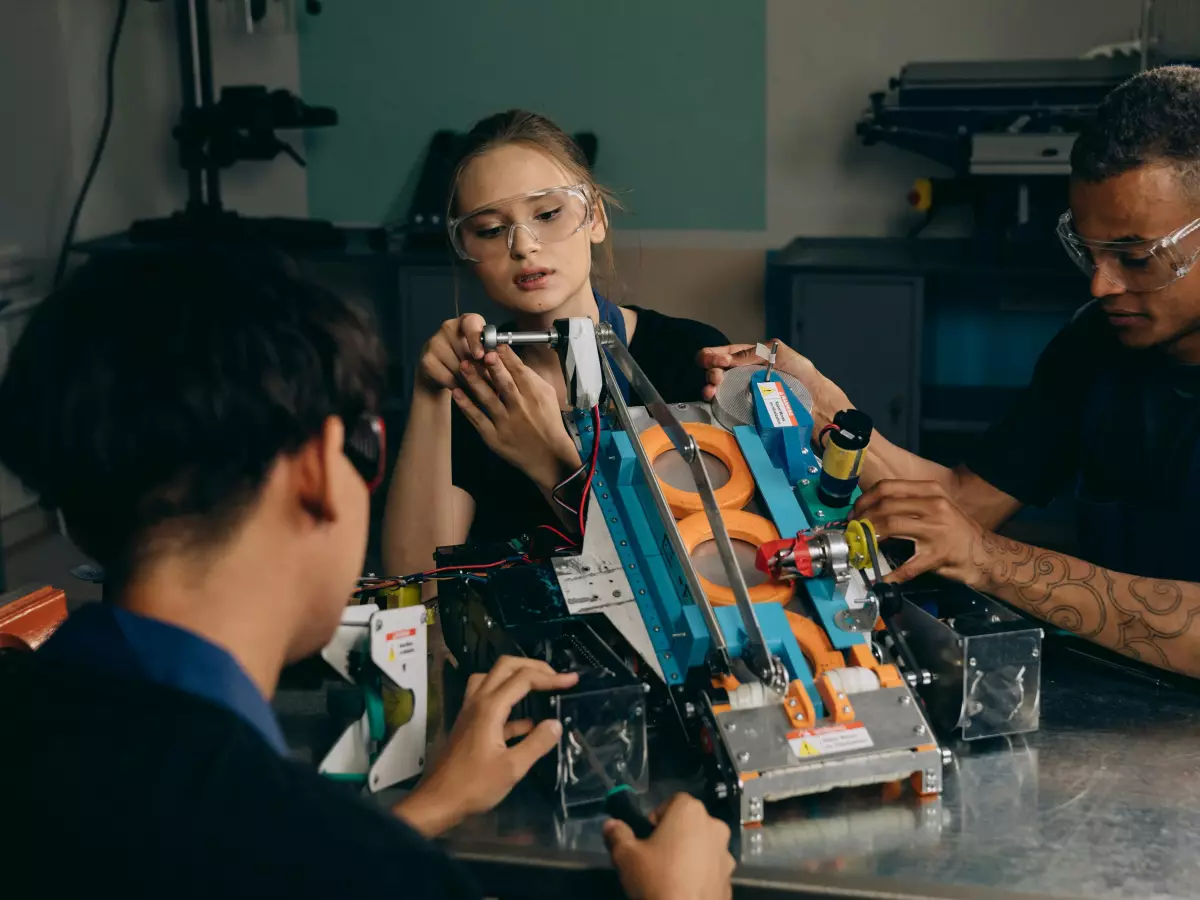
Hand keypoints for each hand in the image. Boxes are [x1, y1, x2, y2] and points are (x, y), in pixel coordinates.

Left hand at [394, 656, 577, 837]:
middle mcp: (478, 702)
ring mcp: (471, 712)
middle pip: (505, 667)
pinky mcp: (469, 725)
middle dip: (533, 667)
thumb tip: (556, 724)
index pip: (524, 679)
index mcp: (489, 708)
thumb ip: (537, 744)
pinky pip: (490, 702)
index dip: (550, 677)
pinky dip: (510, 704)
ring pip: (493, 679)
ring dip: (516, 677)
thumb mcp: (512, 768)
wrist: (437, 802)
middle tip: (555, 677)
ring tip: (538, 687)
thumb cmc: (473, 786)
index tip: (572, 681)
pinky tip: (528, 723)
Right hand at [416, 314, 487, 393]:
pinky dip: (457, 386)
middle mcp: (448, 327)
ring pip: (458, 366)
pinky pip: (447, 377)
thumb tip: (497, 363)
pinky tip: (462, 389)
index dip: (476, 339)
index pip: (471, 323)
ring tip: (478, 387)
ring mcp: (434, 342)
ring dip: (470, 380)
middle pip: (465, 350)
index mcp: (467, 321)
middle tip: (488, 380)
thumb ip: (490, 354)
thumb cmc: (469, 360)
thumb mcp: (483, 354)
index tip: (480, 355)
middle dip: (479, 368)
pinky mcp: (426, 360)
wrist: (441, 373)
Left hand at [452, 344, 580, 489]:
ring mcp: (506, 423)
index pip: (519, 372)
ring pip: (488, 399)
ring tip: (462, 366)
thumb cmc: (548, 422)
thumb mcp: (548, 395)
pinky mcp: (494, 437)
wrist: (549, 456)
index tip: (494, 345)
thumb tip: (513, 360)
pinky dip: (466, 406)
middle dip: (491, 367)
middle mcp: (521, 408)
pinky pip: (478, 418)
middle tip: (479, 352)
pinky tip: (456, 393)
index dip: (506, 357)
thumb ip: (531, 378)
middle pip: (504, 383)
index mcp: (535, 395)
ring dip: (474, 381)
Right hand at [604, 793, 733, 899]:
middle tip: (657, 855)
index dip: (658, 816)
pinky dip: (701, 874)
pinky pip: (712, 868)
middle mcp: (714, 826)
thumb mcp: (626, 856)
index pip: (673, 801)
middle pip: (691, 823)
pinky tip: (685, 888)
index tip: (647, 836)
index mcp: (690, 811)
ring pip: (704, 846)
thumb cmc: (656, 878)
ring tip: (672, 875)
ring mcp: (726, 853)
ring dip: (691, 853)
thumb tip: (611, 825)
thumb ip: (618, 835)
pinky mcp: (730, 878)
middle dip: (676, 834)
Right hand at [696, 340, 849, 431]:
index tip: (713, 360)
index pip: (726, 353)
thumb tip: (726, 359)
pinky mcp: (745, 411)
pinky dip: (714, 399)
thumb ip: (753, 352)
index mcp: (752, 359)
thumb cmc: (802, 376)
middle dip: (711, 369)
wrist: (815, 403)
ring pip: (717, 386)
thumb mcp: (779, 354)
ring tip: (712, 388)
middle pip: (717, 369)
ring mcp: (743, 394)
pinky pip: (724, 404)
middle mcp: (744, 375)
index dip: (715, 354)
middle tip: (716, 375)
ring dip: (709, 384)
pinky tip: (712, 397)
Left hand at [853, 480, 987, 586]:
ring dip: (870, 536)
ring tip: (861, 546)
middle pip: (886, 505)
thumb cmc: (958, 532)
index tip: (855, 512)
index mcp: (931, 491)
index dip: (866, 500)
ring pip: (892, 525)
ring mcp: (937, 530)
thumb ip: (910, 504)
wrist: (986, 554)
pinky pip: (909, 565)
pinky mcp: (939, 555)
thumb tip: (874, 510)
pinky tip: (883, 578)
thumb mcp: (937, 508)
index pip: (889, 487)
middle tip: (853, 530)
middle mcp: (934, 505)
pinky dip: (893, 573)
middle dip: (863, 518)